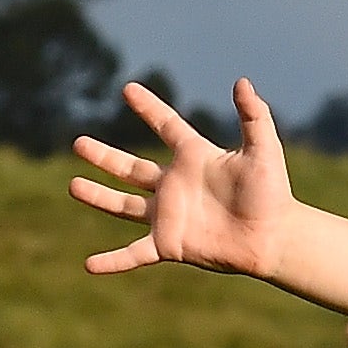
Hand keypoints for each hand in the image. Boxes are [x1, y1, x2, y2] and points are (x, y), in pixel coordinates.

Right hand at [71, 80, 295, 278]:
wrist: (274, 237)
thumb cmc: (272, 193)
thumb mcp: (263, 149)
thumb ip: (253, 116)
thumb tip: (241, 81)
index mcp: (194, 157)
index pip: (166, 126)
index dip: (148, 108)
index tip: (128, 89)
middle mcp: (175, 185)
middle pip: (131, 168)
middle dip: (104, 156)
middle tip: (77, 143)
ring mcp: (169, 216)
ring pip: (124, 205)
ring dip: (98, 196)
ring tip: (73, 185)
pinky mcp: (169, 244)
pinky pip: (134, 253)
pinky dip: (113, 261)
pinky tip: (89, 265)